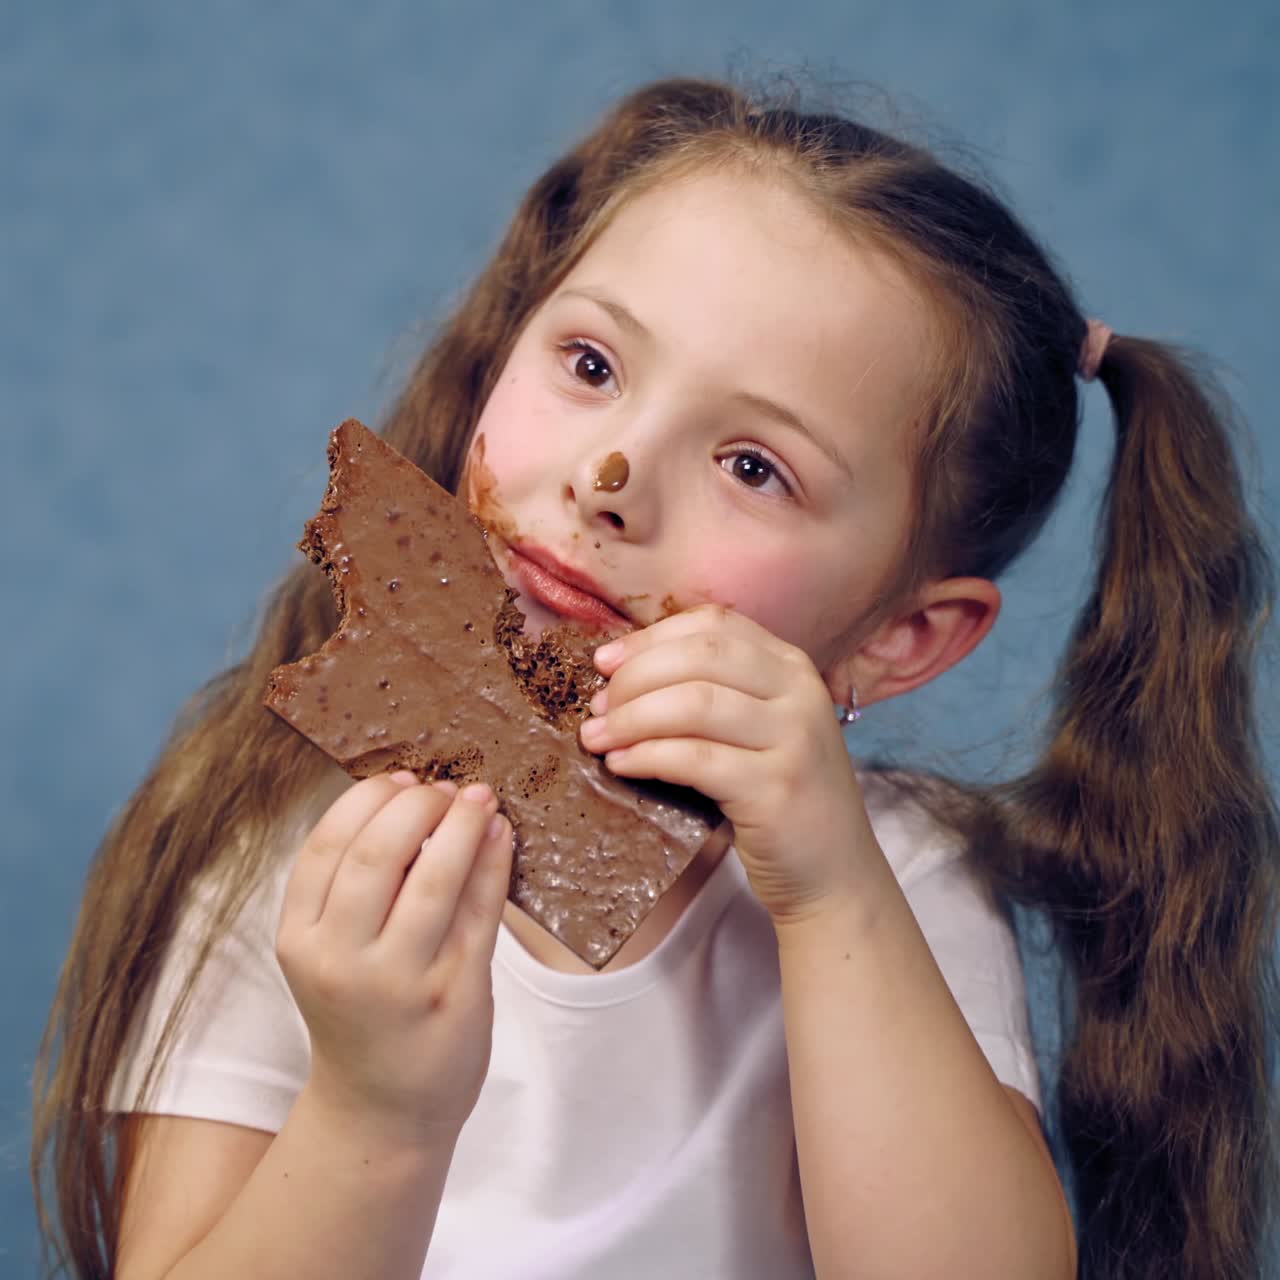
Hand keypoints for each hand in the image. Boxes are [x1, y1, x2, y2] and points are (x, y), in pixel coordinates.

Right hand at [277, 773, 512, 1148]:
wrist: (382, 1109)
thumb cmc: (361, 1012)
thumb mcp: (330, 951)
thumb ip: (354, 884)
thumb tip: (410, 793)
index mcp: (300, 940)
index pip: (327, 846)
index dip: (367, 799)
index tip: (400, 778)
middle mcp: (341, 961)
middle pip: (376, 854)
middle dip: (417, 804)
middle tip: (445, 789)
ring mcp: (399, 981)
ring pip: (434, 878)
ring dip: (462, 826)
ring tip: (480, 800)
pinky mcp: (455, 994)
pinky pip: (481, 912)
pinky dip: (494, 863)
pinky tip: (502, 835)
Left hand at [580, 604, 876, 923]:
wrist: (833, 875)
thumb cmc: (778, 798)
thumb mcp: (759, 729)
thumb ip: (713, 692)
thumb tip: (620, 674)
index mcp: (792, 666)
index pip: (713, 624)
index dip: (650, 638)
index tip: (605, 663)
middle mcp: (800, 692)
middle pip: (699, 656)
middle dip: (634, 677)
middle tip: (598, 708)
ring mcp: (794, 739)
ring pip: (693, 703)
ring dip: (630, 717)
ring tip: (595, 738)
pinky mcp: (777, 789)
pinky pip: (694, 759)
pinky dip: (646, 756)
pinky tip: (621, 764)